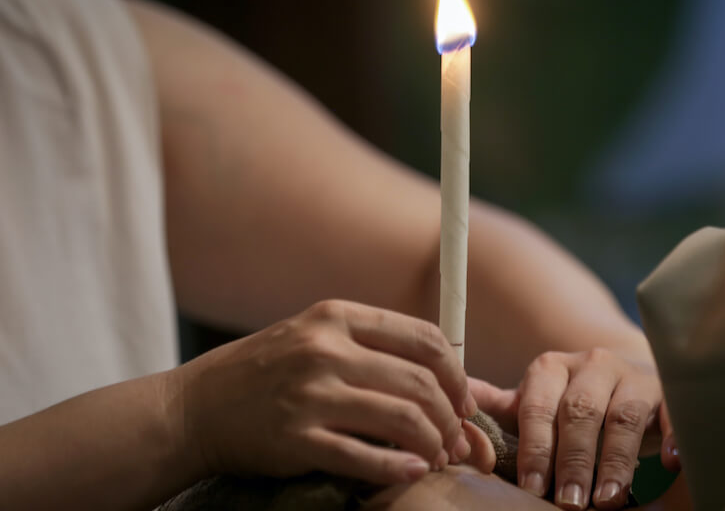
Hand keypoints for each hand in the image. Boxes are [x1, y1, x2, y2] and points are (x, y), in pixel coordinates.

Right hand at [171, 300, 477, 484]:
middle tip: (456, 438)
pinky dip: (398, 469)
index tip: (463, 399)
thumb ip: (369, 345)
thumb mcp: (314, 335)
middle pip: (420, 382)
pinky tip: (412, 472)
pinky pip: (364, 457)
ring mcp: (310, 393)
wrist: (197, 406)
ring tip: (437, 456)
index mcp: (336, 316)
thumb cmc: (265, 370)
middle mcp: (326, 349)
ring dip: (432, 443)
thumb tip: (440, 373)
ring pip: (402, 419)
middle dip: (451, 416)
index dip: (456, 373)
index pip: (425, 338)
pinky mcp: (296, 439)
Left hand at [469, 348, 678, 509]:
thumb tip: (455, 407)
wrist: (631, 376)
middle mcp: (591, 363)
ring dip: (616, 460)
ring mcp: (632, 374)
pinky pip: (673, 411)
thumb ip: (499, 406)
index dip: (535, 448)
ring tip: (609, 500)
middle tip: (570, 503)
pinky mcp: (667, 389)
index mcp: (551, 367)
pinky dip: (675, 436)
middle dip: (573, 460)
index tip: (531, 488)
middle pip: (581, 412)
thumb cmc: (575, 397)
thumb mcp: (537, 399)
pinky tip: (672, 463)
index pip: (539, 407)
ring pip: (624, 416)